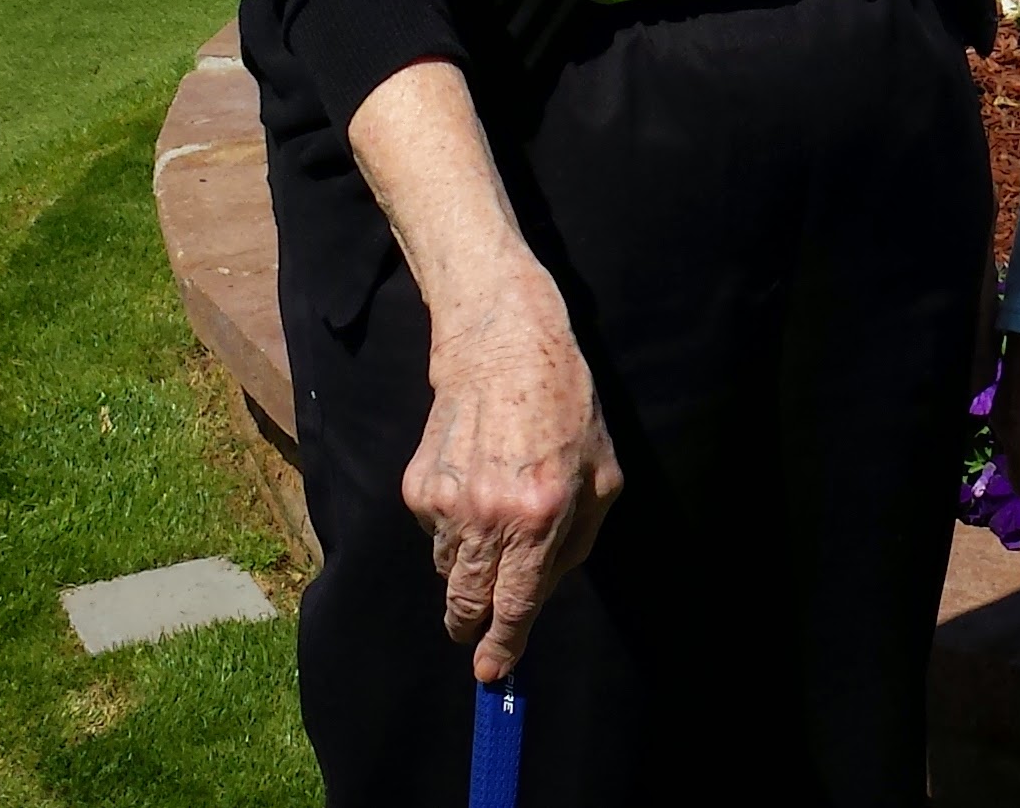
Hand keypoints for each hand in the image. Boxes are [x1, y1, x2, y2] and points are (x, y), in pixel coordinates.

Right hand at [404, 303, 624, 683]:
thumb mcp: (602, 476)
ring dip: (465, 569)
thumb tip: (543, 591)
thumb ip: (577, 543)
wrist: (502, 346)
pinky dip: (450, 528)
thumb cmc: (566, 407)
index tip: (492, 672)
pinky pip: (432, 533)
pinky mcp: (416, 485)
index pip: (516, 604)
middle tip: (476, 628)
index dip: (504, 646)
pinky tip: (473, 486)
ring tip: (491, 524)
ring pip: (446, 570)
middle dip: (471, 624)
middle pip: (465, 601)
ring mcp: (445, 502)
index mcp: (540, 517)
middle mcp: (487, 516)